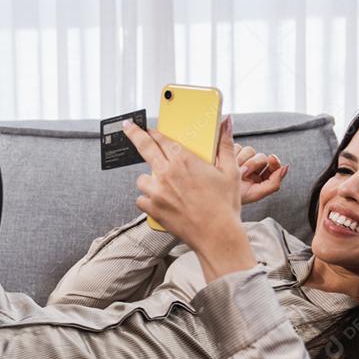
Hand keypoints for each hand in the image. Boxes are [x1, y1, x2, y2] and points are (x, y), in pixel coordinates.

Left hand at [121, 113, 244, 254]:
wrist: (218, 236)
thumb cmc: (225, 205)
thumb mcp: (230, 171)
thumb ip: (225, 144)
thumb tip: (226, 122)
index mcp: (184, 160)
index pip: (162, 138)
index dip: (153, 132)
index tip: (149, 129)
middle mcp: (167, 173)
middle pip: (144, 148)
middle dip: (134, 134)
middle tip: (128, 127)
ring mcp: (157, 192)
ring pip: (141, 179)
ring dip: (148, 179)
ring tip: (161, 185)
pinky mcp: (153, 209)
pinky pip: (141, 200)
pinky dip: (148, 200)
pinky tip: (160, 202)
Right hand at [229, 129, 288, 204]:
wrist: (215, 195)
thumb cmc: (236, 198)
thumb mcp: (257, 194)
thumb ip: (274, 183)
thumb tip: (286, 168)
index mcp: (261, 177)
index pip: (272, 165)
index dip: (274, 162)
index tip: (272, 159)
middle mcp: (252, 168)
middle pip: (260, 156)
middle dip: (253, 164)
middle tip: (245, 173)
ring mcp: (240, 160)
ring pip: (249, 150)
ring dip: (242, 159)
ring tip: (234, 170)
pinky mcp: (229, 153)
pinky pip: (236, 147)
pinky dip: (233, 154)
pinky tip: (227, 163)